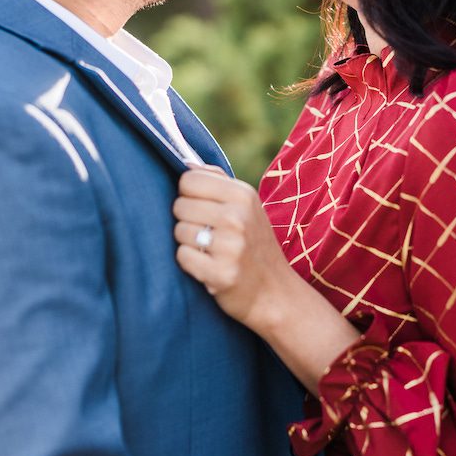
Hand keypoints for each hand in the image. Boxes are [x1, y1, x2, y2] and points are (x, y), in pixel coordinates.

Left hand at [173, 166, 293, 331]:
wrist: (276, 293)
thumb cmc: (255, 244)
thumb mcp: (246, 205)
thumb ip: (217, 180)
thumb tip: (185, 162)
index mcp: (243, 194)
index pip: (189, 179)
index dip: (188, 194)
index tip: (202, 208)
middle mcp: (238, 217)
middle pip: (179, 205)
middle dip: (187, 220)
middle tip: (208, 234)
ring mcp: (231, 246)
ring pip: (179, 231)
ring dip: (188, 243)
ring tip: (210, 251)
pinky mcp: (221, 273)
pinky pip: (182, 257)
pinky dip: (190, 263)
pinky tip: (208, 266)